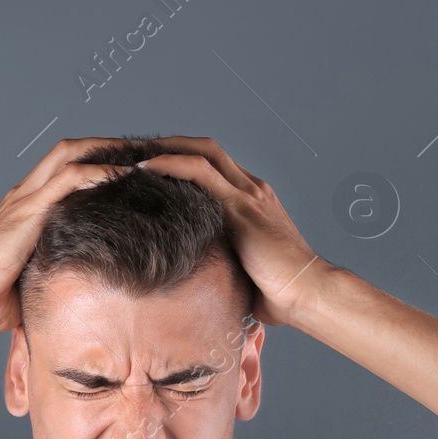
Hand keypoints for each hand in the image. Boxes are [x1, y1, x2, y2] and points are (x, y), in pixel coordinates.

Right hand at [0, 138, 130, 334]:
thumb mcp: (33, 277)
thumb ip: (55, 269)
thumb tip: (82, 290)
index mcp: (25, 207)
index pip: (64, 169)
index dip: (96, 162)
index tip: (128, 168)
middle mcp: (25, 194)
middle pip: (70, 151)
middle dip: (107, 145)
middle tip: (142, 150)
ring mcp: (26, 198)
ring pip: (71, 154)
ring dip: (108, 150)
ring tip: (141, 154)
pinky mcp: (29, 210)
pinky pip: (70, 178)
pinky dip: (99, 172)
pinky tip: (125, 174)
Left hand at [132, 137, 328, 326]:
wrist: (307, 293)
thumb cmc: (281, 293)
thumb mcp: (243, 270)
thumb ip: (223, 262)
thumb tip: (199, 283)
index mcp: (253, 201)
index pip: (213, 167)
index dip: (180, 162)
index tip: (148, 169)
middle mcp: (252, 189)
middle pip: (206, 149)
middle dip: (169, 145)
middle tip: (133, 151)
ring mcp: (248, 193)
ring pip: (202, 151)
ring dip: (164, 149)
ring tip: (130, 154)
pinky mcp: (241, 205)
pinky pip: (200, 171)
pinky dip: (170, 165)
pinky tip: (144, 169)